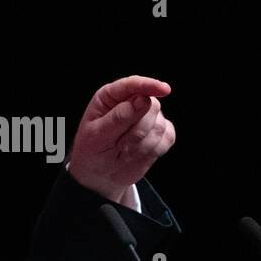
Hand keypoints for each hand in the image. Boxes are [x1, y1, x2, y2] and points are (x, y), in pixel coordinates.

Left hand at [67, 75, 174, 202]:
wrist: (100, 175)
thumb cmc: (92, 152)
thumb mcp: (98, 135)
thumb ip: (119, 117)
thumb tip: (143, 99)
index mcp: (111, 96)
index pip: (133, 85)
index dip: (149, 85)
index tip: (164, 90)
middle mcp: (132, 102)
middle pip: (151, 106)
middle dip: (138, 130)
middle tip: (120, 146)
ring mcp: (148, 117)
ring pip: (159, 125)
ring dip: (142, 144)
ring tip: (124, 151)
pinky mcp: (160, 132)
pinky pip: (168, 137)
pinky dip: (154, 149)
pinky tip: (138, 154)